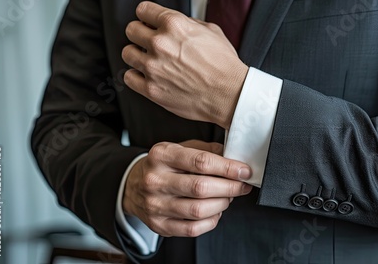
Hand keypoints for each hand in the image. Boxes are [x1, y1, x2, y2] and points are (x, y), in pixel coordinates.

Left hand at [122, 1, 248, 129]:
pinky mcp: (151, 89)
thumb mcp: (211, 31)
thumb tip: (175, 24)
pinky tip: (147, 76)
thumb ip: (187, 24)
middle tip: (148, 41)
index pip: (143, 10)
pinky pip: (129, 77)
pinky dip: (136, 76)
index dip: (147, 16)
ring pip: (127, 53)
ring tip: (149, 60)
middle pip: (131, 30)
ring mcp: (153, 67)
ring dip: (137, 55)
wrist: (230, 94)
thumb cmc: (224, 65)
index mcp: (174, 25)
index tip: (148, 22)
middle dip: (140, 34)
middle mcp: (160, 44)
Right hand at [122, 140, 252, 236]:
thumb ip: (206, 150)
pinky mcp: (159, 225)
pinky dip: (212, 220)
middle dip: (230, 187)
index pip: (201, 162)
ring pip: (199, 210)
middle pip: (201, 187)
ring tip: (228, 197)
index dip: (228, 168)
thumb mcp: (180, 148)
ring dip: (222, 204)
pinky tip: (215, 211)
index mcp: (161, 155)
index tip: (244, 171)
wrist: (133, 186)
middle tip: (242, 185)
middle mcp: (155, 180)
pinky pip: (193, 229)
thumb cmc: (164, 166)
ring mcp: (155, 205)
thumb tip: (234, 157)